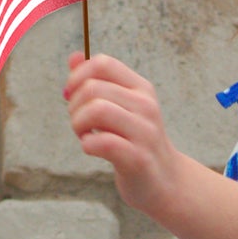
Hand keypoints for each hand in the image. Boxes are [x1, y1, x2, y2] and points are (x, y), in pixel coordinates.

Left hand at [64, 52, 182, 215]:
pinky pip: (101, 142)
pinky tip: (92, 148)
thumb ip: (97, 82)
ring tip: (84, 135)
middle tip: (78, 123)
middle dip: (74, 106)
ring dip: (78, 124)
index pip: (103, 63)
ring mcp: (144, 132)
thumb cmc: (136, 142)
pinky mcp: (138, 158)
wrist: (166, 181)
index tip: (72, 95)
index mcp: (141, 88)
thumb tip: (74, 57)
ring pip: (96, 110)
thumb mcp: (121, 107)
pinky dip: (87, 145)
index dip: (78, 76)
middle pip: (93, 88)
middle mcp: (145, 106)